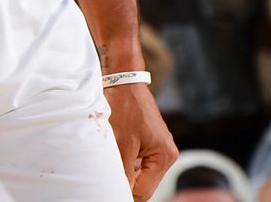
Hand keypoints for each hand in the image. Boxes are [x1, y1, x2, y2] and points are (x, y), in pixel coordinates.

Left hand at [105, 80, 176, 199]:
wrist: (124, 80)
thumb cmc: (124, 107)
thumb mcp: (121, 144)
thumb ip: (124, 173)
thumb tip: (121, 193)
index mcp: (164, 156)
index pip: (144, 191)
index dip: (125, 194)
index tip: (107, 193)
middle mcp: (166, 154)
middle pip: (144, 184)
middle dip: (126, 184)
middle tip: (104, 182)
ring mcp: (159, 148)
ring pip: (140, 174)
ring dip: (124, 172)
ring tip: (109, 163)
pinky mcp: (150, 142)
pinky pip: (138, 162)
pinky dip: (126, 162)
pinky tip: (114, 154)